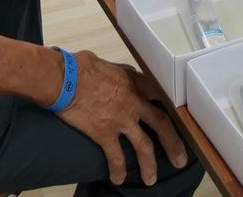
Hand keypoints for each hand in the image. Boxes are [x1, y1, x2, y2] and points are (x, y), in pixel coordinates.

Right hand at [56, 52, 188, 185]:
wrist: (62, 79)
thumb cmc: (79, 66)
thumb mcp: (107, 64)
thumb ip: (120, 74)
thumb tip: (121, 76)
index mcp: (134, 82)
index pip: (161, 95)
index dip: (171, 108)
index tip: (177, 119)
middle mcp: (133, 102)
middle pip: (162, 124)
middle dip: (173, 143)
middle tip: (180, 159)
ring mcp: (121, 120)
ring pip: (144, 146)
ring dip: (150, 164)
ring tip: (151, 179)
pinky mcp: (104, 133)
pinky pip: (116, 157)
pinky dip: (118, 170)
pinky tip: (119, 179)